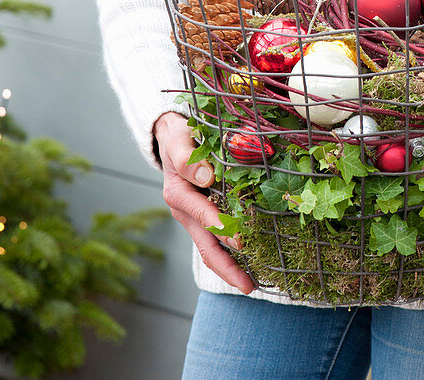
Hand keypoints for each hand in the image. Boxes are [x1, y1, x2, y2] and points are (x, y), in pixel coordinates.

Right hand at [154, 111, 254, 293]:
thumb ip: (188, 159)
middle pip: (206, 245)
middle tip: (249, 287)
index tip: (242, 242)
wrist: (172, 137)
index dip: (222, 228)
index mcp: (178, 194)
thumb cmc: (179, 137)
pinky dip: (230, 255)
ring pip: (211, 249)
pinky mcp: (202, 218)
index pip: (203, 215)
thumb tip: (207, 176)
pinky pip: (215, 241)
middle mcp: (184, 211)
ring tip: (251, 286)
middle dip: (227, 268)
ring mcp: (193, 218)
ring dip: (230, 268)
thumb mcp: (179, 141)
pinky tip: (249, 264)